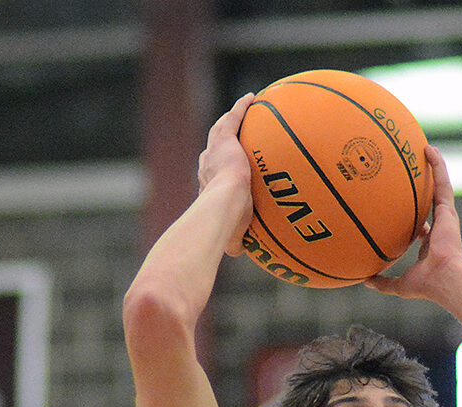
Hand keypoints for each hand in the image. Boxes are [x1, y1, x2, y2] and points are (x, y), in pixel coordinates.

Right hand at [198, 93, 257, 257]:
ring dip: (231, 119)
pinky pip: (235, 117)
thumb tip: (237, 253)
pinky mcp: (225, 139)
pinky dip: (242, 107)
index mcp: (208, 184)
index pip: (211, 172)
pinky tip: (254, 98)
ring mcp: (215, 150)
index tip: (223, 166)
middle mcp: (207, 163)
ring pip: (222, 129)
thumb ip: (235, 241)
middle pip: (213, 147)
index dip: (216, 167)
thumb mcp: (232, 236)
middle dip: (220, 140)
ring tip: (243, 109)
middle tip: (230, 135)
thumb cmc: (226, 226)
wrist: (224, 206)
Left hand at [364, 145, 461, 300]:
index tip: (403, 208)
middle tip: (413, 172)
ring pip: (438, 186)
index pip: (423, 226)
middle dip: (424, 187)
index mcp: (431, 243)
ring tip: (423, 148)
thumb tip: (364, 281)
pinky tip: (428, 149)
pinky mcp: (449, 210)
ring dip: (433, 167)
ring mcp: (446, 217)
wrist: (445, 280)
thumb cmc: (427, 285)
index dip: (415, 218)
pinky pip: (442, 182)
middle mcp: (440, 227)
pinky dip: (437, 165)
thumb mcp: (399, 285)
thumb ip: (383, 283)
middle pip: (430, 201)